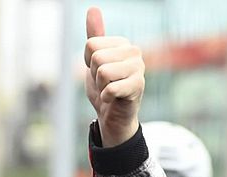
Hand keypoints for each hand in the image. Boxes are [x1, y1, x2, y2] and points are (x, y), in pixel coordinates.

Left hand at [83, 6, 143, 146]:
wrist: (112, 116)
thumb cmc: (104, 88)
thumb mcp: (94, 61)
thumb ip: (94, 36)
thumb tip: (93, 8)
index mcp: (123, 43)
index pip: (91, 45)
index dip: (88, 62)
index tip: (98, 72)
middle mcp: (134, 51)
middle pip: (97, 57)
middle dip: (94, 75)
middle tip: (104, 84)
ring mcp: (138, 68)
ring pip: (102, 72)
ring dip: (100, 86)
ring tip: (109, 90)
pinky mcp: (138, 86)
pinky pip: (110, 88)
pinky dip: (105, 97)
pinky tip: (112, 99)